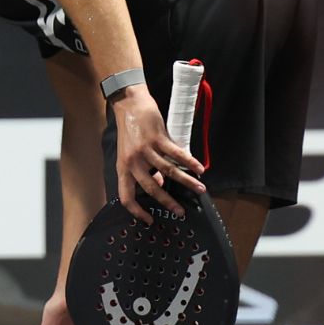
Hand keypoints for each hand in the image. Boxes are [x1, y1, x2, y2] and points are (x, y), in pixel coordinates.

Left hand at [110, 88, 204, 222]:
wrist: (129, 105)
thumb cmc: (130, 130)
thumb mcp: (129, 154)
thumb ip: (141, 170)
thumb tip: (158, 183)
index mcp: (123, 168)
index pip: (126, 196)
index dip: (136, 211)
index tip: (149, 220)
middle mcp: (133, 161)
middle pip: (151, 188)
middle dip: (168, 202)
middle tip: (181, 211)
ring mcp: (145, 150)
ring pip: (168, 171)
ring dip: (186, 182)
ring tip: (199, 189)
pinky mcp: (157, 138)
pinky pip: (176, 154)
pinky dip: (189, 162)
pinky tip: (199, 168)